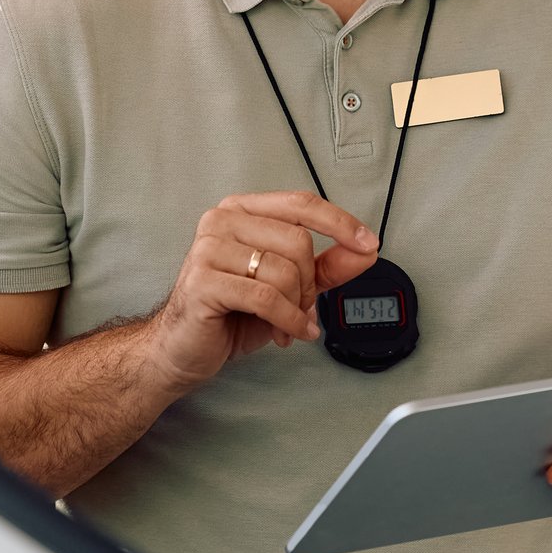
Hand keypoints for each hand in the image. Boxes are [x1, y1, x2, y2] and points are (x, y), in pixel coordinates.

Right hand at [143, 191, 380, 389]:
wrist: (182, 348)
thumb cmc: (229, 313)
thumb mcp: (287, 287)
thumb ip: (325, 266)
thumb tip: (365, 251)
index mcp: (243, 211)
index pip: (301, 204)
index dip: (340, 223)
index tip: (369, 243)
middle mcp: (222, 221)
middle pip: (298, 241)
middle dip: (310, 284)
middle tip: (301, 308)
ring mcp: (208, 248)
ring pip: (284, 271)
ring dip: (297, 307)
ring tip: (288, 323)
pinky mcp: (203, 282)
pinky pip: (266, 298)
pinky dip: (288, 320)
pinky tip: (288, 333)